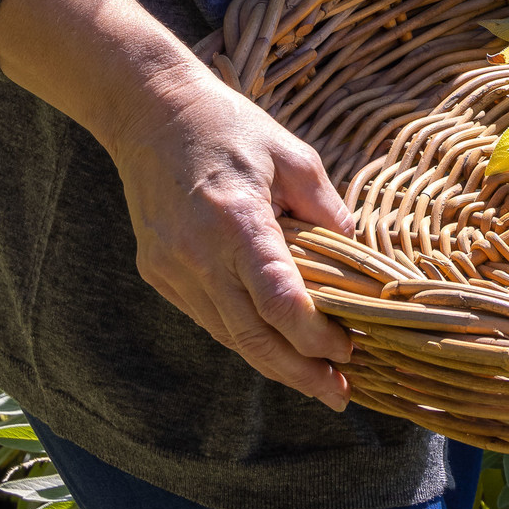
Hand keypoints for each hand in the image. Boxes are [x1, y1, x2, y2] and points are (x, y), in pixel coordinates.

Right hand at [106, 61, 355, 408]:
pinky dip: (242, 335)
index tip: (350, 350)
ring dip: (273, 363)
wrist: (151, 113)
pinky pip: (207, 318)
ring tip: (315, 380)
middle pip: (254, 339)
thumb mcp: (291, 154)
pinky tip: (272, 344)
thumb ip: (326, 207)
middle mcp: (198, 255)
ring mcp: (172, 269)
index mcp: (237, 223)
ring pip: (228, 337)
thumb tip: (358, 254)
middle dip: (301, 374)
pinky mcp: (158, 273)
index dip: (317, 338)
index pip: (280, 302)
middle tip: (340, 396)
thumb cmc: (229, 128)